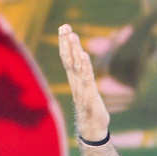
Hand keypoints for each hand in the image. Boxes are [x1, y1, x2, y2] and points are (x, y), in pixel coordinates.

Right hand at [58, 24, 109, 140]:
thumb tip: (83, 66)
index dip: (66, 43)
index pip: (68, 58)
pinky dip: (84, 67)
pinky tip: (83, 55)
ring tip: (73, 36)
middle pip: (69, 59)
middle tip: (64, 26)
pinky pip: (86, 79)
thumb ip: (85, 78)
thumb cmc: (91, 109)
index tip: (64, 27)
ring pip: (75, 67)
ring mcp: (81, 89)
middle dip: (67, 42)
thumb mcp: (88, 90)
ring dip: (74, 50)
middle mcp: (76, 82)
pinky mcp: (89, 96)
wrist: (92, 128)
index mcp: (75, 79)